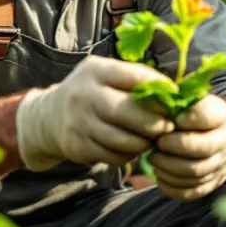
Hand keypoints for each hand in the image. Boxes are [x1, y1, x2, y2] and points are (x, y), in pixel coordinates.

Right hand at [15, 56, 175, 171]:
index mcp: (95, 70)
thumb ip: (136, 79)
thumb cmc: (92, 92)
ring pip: (123, 139)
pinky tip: (133, 148)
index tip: (175, 101)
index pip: (135, 78)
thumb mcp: (107, 75)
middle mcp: (83, 94)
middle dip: (154, 123)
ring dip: (144, 143)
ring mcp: (77, 122)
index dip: (160, 91)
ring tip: (152, 139)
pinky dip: (129, 155)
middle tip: (168, 127)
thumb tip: (176, 92)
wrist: (49, 117)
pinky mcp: (76, 147)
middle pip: (128, 112)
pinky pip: (113, 156)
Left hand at [149, 94, 225, 200]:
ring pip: (195, 173)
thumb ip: (176, 98)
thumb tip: (154, 99)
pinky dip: (171, 185)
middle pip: (202, 148)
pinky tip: (159, 174)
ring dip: (169, 167)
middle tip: (157, 143)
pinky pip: (191, 192)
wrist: (218, 134)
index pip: (207, 116)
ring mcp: (221, 165)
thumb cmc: (194, 113)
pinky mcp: (212, 184)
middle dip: (174, 146)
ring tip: (153, 158)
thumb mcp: (190, 99)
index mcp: (220, 115)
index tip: (173, 119)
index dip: (188, 118)